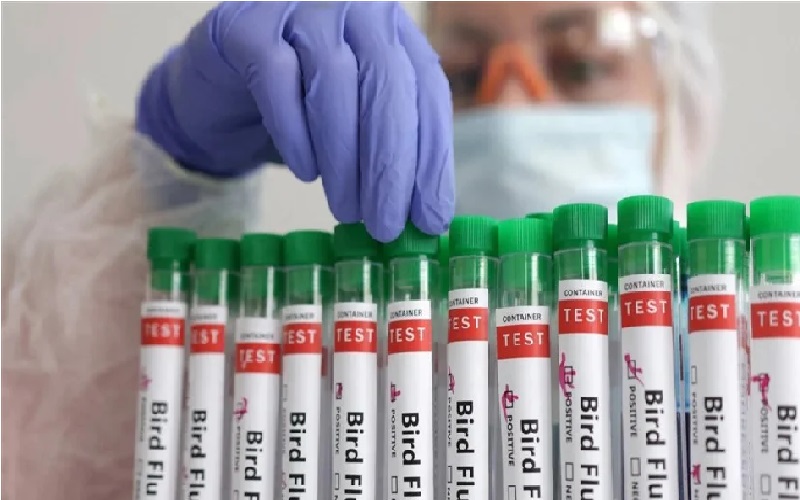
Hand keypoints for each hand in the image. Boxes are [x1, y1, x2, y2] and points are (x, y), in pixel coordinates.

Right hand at [136, 1, 453, 241]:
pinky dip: (295, 133)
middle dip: (391, 164)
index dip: (433, 158)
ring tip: (347, 210)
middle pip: (387, 83)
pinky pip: (276, 78)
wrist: (219, 93)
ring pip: (334, 80)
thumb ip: (393, 157)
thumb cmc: (301, 114)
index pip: (427, 90)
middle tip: (386, 225)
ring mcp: (300, 11)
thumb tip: (429, 218)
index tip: (430, 217)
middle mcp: (353, 10)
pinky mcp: (246, 25)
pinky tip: (305, 173)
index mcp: (393, 33)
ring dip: (344, 157)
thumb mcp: (357, 130)